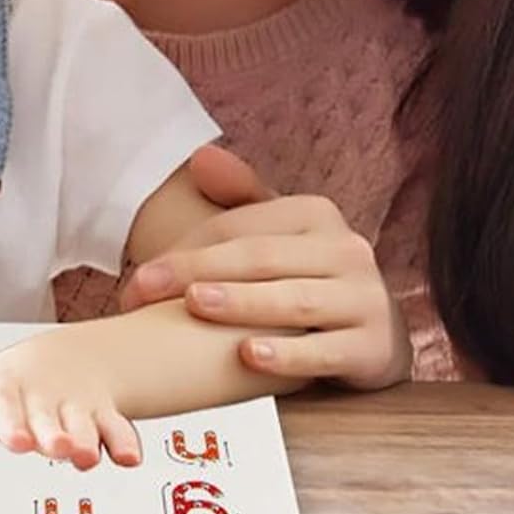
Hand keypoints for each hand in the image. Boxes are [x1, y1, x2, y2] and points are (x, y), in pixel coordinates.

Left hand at [0, 331, 142, 468]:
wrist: (62, 360)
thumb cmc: (8, 384)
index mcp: (4, 388)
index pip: (3, 404)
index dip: (10, 423)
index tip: (17, 442)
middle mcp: (41, 399)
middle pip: (47, 419)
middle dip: (52, 435)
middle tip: (56, 447)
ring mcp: (74, 408)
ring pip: (84, 426)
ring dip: (87, 440)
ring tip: (85, 456)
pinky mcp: (104, 417)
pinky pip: (119, 429)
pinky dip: (125, 443)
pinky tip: (128, 457)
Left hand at [122, 145, 412, 391]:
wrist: (371, 339)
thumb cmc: (306, 281)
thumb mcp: (277, 236)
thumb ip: (239, 199)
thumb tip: (201, 157)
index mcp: (317, 214)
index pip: (238, 227)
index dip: (184, 249)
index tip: (138, 280)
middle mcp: (348, 250)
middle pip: (259, 258)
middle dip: (195, 272)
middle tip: (143, 292)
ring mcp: (366, 299)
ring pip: (293, 300)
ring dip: (241, 303)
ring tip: (195, 305)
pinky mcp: (375, 348)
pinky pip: (326, 352)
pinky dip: (288, 355)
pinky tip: (248, 356)